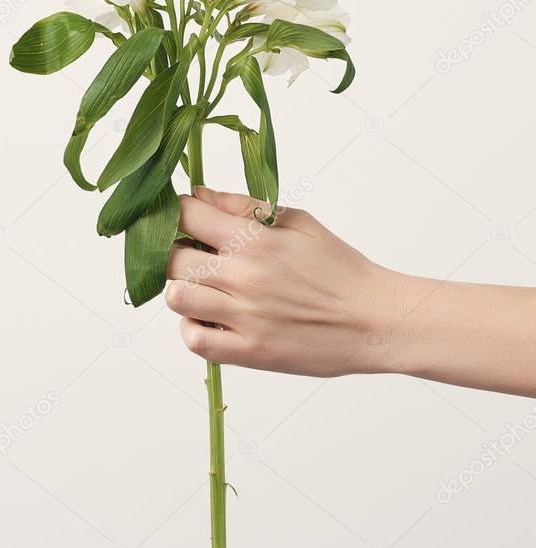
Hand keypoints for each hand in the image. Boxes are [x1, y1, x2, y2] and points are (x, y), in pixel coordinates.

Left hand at [166, 186, 399, 375]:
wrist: (375, 320)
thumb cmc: (340, 270)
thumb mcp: (299, 223)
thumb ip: (246, 206)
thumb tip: (201, 195)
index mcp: (257, 240)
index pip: (187, 214)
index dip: (176, 213)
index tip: (183, 219)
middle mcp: (245, 277)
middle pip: (172, 258)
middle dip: (174, 252)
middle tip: (194, 256)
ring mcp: (245, 318)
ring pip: (177, 298)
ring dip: (183, 290)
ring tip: (203, 289)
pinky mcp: (250, 352)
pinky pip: (195, 341)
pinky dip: (193, 329)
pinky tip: (210, 320)